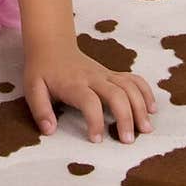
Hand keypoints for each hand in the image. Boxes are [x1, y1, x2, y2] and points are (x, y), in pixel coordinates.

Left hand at [23, 42, 156, 144]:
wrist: (52, 45)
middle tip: (128, 140)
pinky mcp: (112, 74)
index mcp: (73, 83)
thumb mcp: (33, 88)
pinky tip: (152, 109)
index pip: (89, 101)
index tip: (96, 139)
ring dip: (140, 107)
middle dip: (125, 117)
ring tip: (146, 129)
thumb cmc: (42, 71)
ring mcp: (105, 74)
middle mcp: (93, 77)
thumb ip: (40, 109)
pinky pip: (134, 79)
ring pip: (129, 86)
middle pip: (116, 94)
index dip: (95, 120)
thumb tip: (49, 130)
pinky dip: (145, 92)